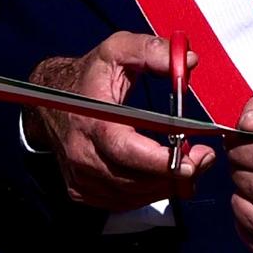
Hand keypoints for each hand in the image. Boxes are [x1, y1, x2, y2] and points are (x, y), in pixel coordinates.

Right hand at [31, 32, 216, 210]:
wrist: (48, 99)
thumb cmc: (89, 76)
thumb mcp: (118, 50)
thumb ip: (153, 51)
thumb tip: (189, 61)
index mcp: (91, 121)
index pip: (125, 150)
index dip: (160, 161)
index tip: (193, 161)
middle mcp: (81, 154)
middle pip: (133, 179)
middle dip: (174, 175)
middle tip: (203, 159)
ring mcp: (79, 176)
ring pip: (131, 196)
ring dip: (164, 186)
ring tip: (190, 165)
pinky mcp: (82, 190)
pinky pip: (122, 202)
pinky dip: (147, 194)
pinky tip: (162, 177)